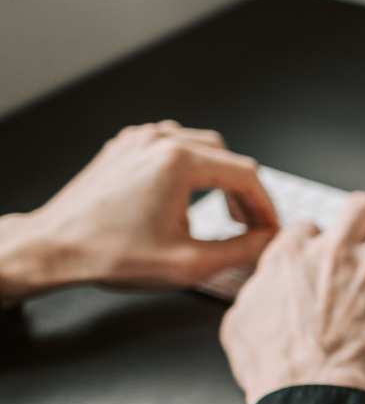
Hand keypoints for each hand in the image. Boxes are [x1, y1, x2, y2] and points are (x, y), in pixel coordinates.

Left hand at [0, 121, 278, 301]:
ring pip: (201, 146)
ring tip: (222, 211)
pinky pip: (171, 145)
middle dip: (244, 192)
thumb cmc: (112, 255)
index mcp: (179, 162)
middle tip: (249, 226)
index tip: (270, 230)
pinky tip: (187, 196)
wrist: (55, 248)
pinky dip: (190, 168)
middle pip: (227, 156)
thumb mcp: (190, 263)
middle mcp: (160, 141)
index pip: (246, 175)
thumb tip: (268, 241)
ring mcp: (139, 140)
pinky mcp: (124, 147)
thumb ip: (241, 250)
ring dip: (219, 177)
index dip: (266, 206)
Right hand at [220, 192, 364, 403]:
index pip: (311, 226)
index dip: (319, 240)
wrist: (307, 391)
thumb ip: (256, 294)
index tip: (324, 255)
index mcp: (293, 256)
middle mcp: (335, 254)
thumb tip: (262, 289)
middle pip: (361, 206)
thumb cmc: (272, 365)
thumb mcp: (240, 321)